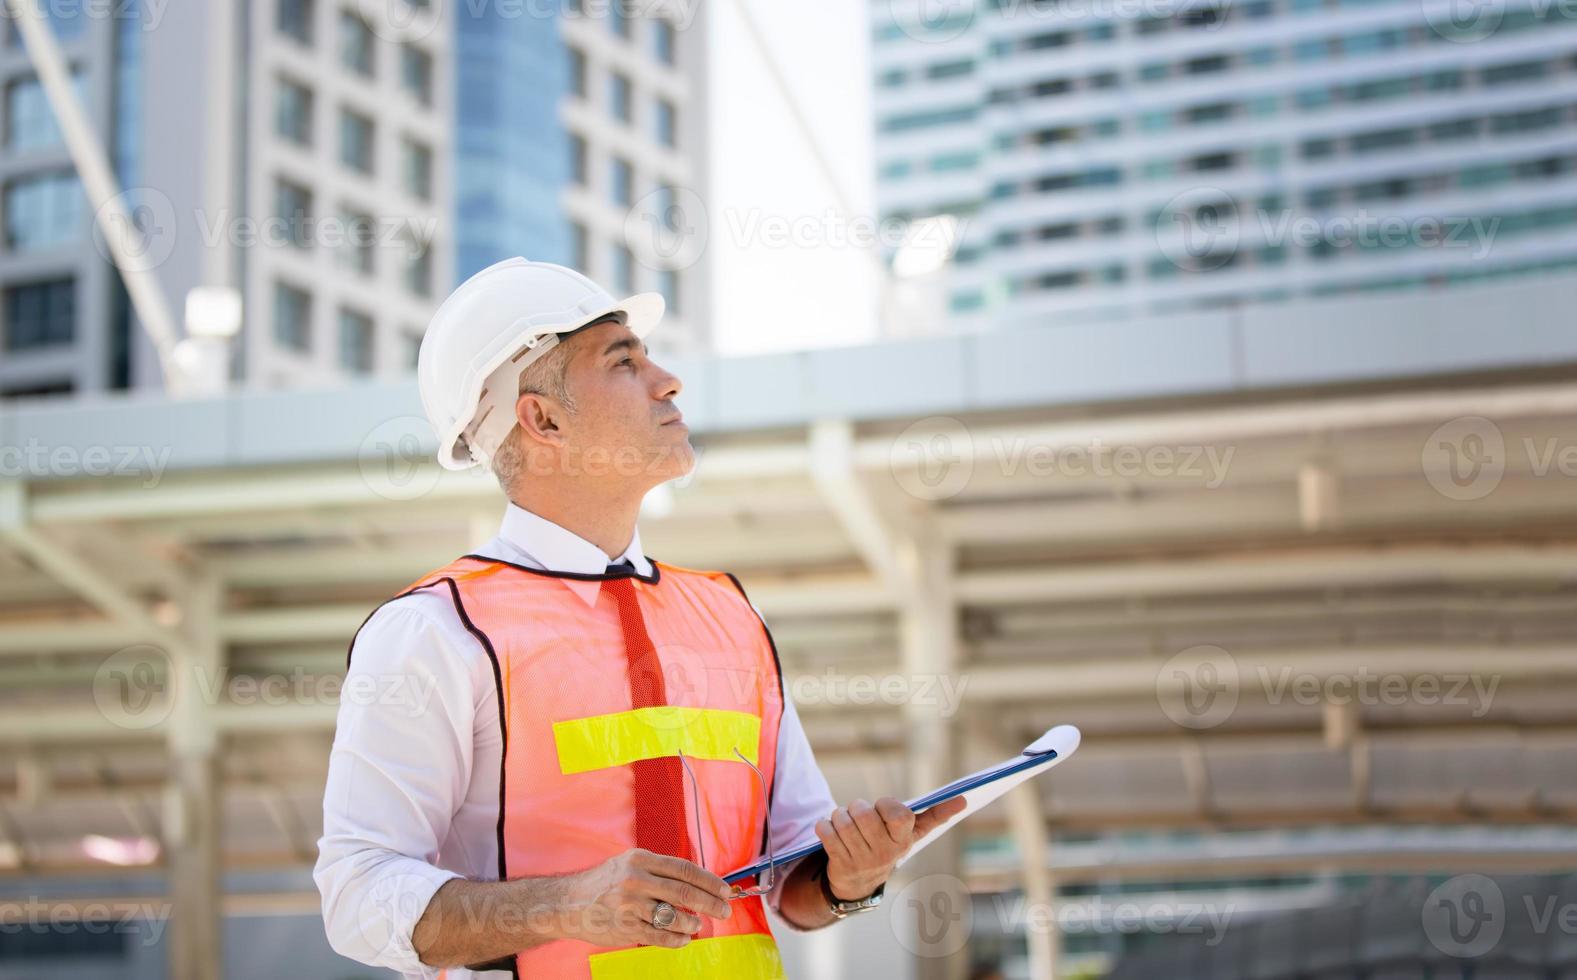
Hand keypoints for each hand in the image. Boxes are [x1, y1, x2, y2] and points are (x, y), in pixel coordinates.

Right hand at [558, 848, 731, 948]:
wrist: (569, 903)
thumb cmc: (605, 882)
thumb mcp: (630, 864)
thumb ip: (661, 870)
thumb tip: (699, 882)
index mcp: (641, 859)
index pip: (685, 870)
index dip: (710, 881)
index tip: (726, 890)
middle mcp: (636, 880)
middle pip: (685, 893)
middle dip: (711, 903)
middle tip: (725, 911)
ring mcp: (630, 905)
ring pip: (674, 917)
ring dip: (693, 922)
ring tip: (698, 924)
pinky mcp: (625, 928)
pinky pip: (660, 936)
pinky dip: (677, 939)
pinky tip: (684, 938)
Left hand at [814, 796, 967, 900]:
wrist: (858, 884)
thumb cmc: (888, 846)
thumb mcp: (912, 834)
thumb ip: (935, 814)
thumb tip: (963, 799)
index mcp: (904, 841)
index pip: (899, 814)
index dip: (886, 805)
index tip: (883, 807)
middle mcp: (885, 853)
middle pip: (863, 813)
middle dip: (857, 807)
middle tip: (858, 812)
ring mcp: (862, 860)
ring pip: (843, 820)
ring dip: (839, 815)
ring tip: (843, 820)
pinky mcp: (840, 863)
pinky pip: (826, 832)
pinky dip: (824, 825)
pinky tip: (829, 829)